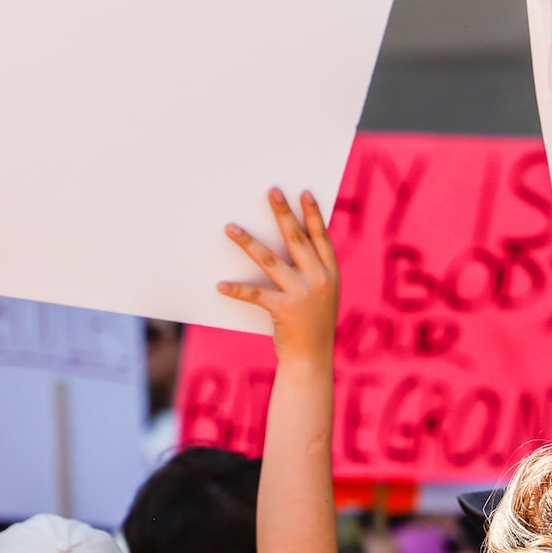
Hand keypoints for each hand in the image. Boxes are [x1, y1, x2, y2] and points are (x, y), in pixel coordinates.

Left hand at [219, 190, 338, 364]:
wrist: (311, 360)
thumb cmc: (313, 324)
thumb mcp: (324, 293)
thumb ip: (314, 270)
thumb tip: (290, 241)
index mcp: (331, 272)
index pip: (321, 236)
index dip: (313, 214)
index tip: (304, 193)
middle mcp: (319, 279)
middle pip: (297, 239)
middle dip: (283, 213)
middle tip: (272, 191)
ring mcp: (302, 294)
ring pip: (270, 260)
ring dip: (248, 242)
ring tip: (230, 227)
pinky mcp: (283, 310)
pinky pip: (255, 295)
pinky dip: (237, 289)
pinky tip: (220, 284)